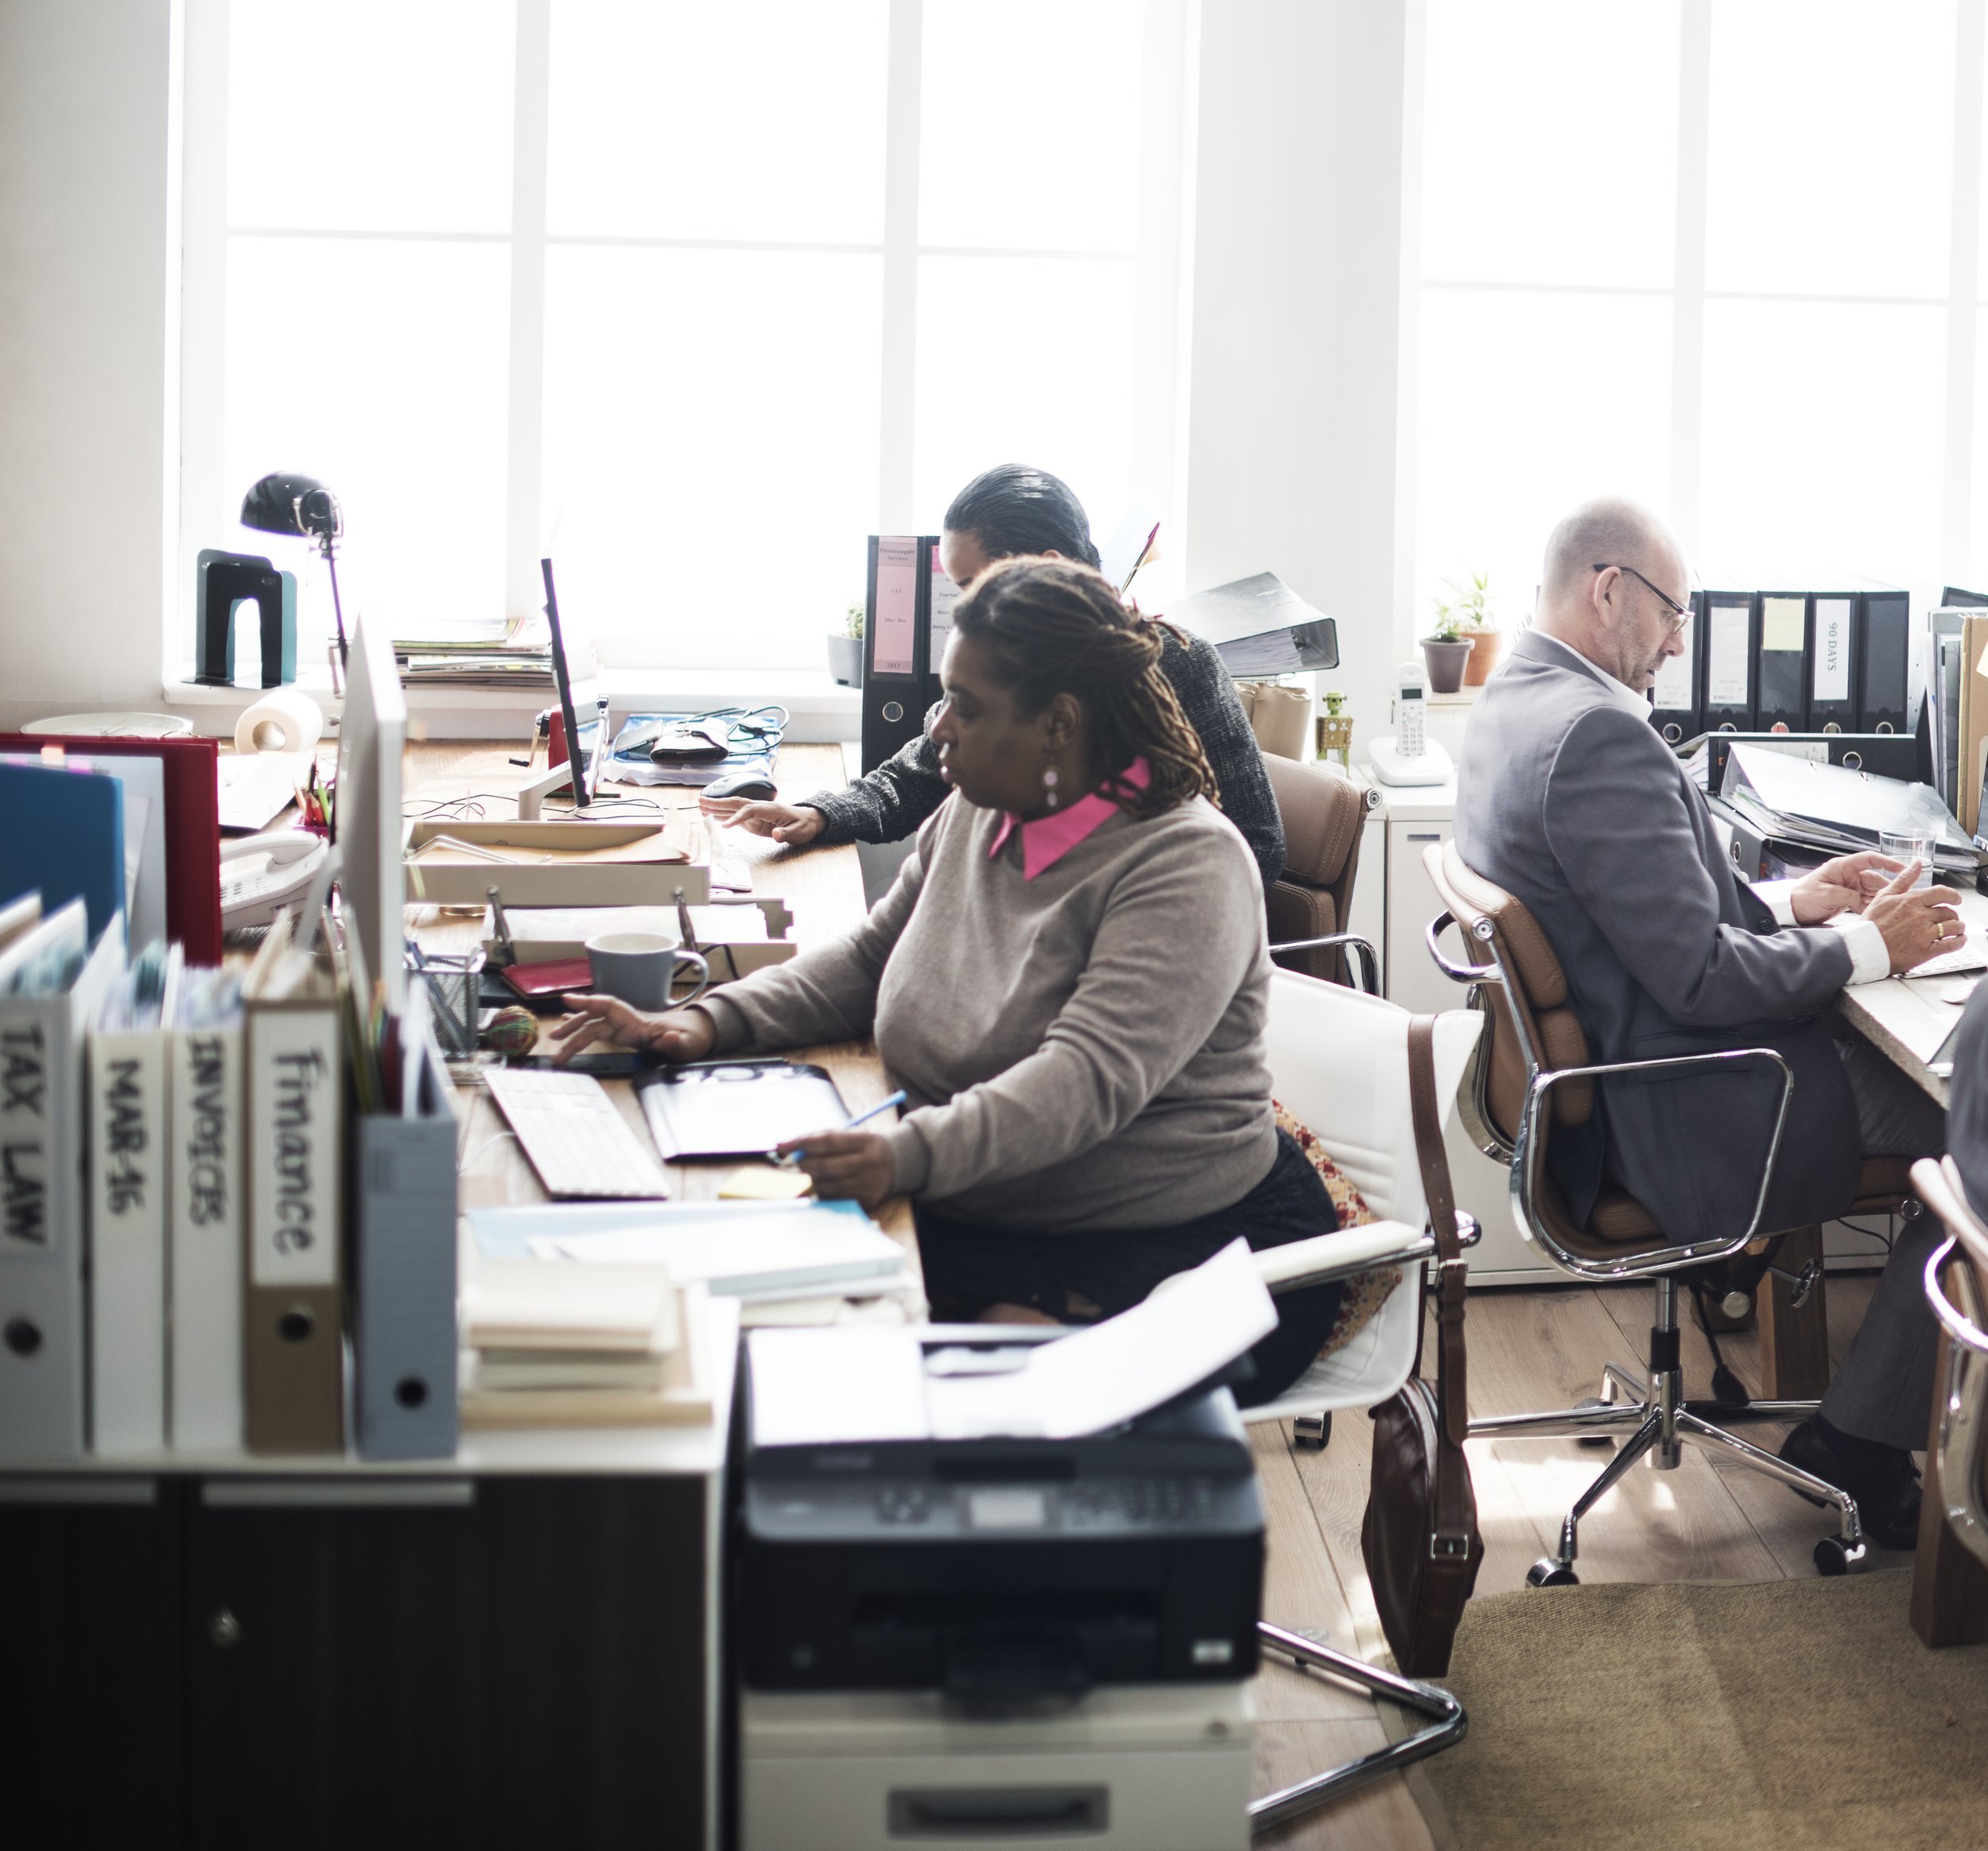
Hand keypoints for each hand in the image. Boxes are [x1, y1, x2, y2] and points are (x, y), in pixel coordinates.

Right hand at [547, 993, 715, 1064]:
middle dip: (572, 1027)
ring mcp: (624, 1027)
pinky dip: (583, 1027)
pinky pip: (599, 1029)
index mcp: (637, 1022)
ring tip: (554, 1039)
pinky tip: (568, 1027)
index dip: (588, 1001)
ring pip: (593, 1025)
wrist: (697, 1035)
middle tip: (553, 1039)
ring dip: (573, 1029)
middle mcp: (627, 1021)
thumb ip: (677, 1042)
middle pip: (594, 1020)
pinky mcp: (624, 1034)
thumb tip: (671, 1037)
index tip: (567, 999)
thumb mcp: (687, 1044)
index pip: (609, 1007)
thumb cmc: (691, 1039)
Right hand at [698, 797, 824, 845]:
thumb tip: (776, 836)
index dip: (736, 817)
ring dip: (717, 807)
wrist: (808, 820)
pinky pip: (737, 816)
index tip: (725, 826)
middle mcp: (760, 808)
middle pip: (736, 803)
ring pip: (734, 808)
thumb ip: (786, 834)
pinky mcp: (754, 820)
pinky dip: (724, 816)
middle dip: (719, 803)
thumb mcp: (798, 832)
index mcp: (770, 809)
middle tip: (701, 801)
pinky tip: (713, 816)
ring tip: (700, 806)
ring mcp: (756, 813)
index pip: (749, 810)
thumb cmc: (804, 825)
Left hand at [777, 1129, 895, 1208]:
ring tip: (808, 1172)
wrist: (897, 1163)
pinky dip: (823, 1191)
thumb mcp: (851, 1135)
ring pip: (828, 1185)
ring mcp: (868, 1184)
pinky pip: (835, 1198)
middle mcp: (869, 1163)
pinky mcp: (867, 1200)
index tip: (782, 1145)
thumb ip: (823, 1138)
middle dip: (803, 1164)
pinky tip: (822, 1184)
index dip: (803, 1143)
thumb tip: (791, 1146)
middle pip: (827, 1166)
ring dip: (811, 1179)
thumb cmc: (864, 1147)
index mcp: (865, 1141)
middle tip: (789, 1162)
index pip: (829, 1142)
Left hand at [1789, 850, 1902, 924]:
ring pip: (1872, 890)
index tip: (1902, 868)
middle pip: (1875, 877)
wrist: (1792, 910)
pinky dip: (1872, 905)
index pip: (1869, 859)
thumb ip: (1848, 896)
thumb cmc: (1803, 897)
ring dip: (1881, 898)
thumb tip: (1863, 901)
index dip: (1887, 862)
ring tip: (1890, 905)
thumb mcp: (1827, 895)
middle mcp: (1848, 875)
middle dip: (1887, 886)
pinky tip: (1878, 912)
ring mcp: (1849, 887)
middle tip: (1899, 896)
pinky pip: (1865, 900)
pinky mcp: (1848, 899)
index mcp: (1842, 867)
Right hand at [1862, 865, 1962, 973]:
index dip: (1953, 896)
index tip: (1956, 900)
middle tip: (1949, 918)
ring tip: (1955, 929)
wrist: (1861, 948)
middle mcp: (1920, 916)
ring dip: (1958, 928)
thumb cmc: (1870, 924)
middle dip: (1952, 915)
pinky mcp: (1926, 951)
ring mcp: (1924, 934)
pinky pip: (1951, 945)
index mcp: (1911, 901)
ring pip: (1954, 927)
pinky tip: (1958, 940)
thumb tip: (1917, 863)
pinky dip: (1959, 942)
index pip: (1942, 893)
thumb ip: (1903, 879)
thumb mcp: (1883, 896)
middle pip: (1949, 912)